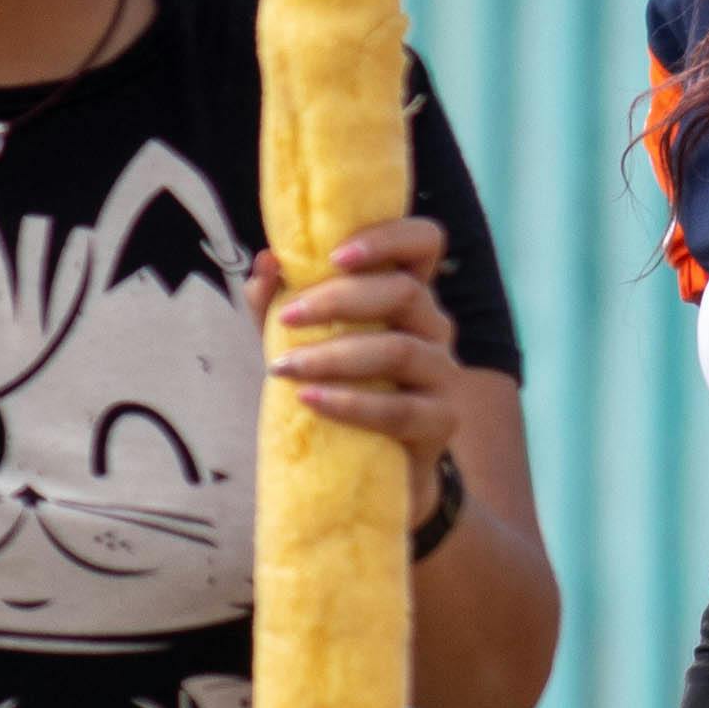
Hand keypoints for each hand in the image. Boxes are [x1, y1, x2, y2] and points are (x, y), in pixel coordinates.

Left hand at [253, 223, 464, 513]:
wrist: (369, 471)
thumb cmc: (335, 390)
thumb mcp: (300, 342)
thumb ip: (278, 305)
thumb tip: (265, 264)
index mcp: (407, 295)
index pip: (424, 242)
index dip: (388, 237)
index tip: (334, 255)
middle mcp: (434, 327)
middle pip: (404, 292)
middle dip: (339, 300)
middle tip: (287, 317)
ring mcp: (443, 374)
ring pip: (401, 350)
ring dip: (336, 356)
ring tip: (284, 368)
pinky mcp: (441, 422)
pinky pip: (401, 409)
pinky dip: (351, 404)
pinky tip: (311, 402)